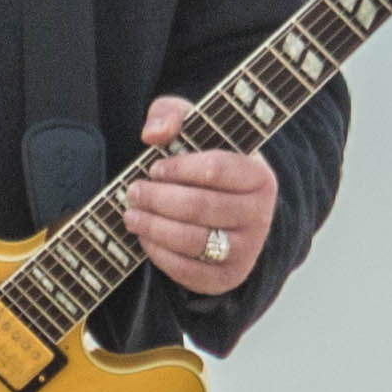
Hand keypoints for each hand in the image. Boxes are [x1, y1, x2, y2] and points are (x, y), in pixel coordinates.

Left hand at [119, 95, 277, 300]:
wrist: (229, 212)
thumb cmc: (205, 167)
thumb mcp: (194, 130)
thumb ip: (172, 114)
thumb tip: (154, 134)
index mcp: (260, 176)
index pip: (216, 169)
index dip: (178, 169)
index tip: (155, 167)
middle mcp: (260, 215)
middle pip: (200, 206)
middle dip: (158, 199)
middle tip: (133, 192)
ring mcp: (247, 250)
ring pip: (192, 240)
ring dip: (153, 227)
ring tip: (131, 214)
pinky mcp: (228, 277)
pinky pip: (189, 270)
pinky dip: (160, 254)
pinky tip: (146, 238)